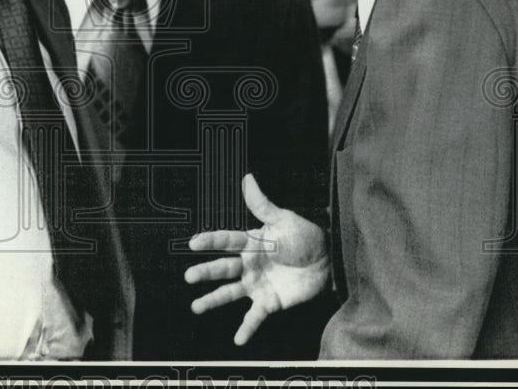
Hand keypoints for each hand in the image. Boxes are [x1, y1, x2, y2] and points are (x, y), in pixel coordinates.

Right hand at [184, 173, 329, 345]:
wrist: (328, 261)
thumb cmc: (305, 236)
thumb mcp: (283, 219)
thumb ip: (262, 204)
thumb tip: (248, 178)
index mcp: (251, 242)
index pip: (226, 240)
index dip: (210, 241)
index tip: (193, 243)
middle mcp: (249, 264)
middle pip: (223, 268)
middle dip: (206, 272)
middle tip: (189, 277)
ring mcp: (256, 284)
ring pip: (230, 293)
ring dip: (213, 300)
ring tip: (196, 307)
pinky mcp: (269, 302)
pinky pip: (255, 316)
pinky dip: (247, 328)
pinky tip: (238, 339)